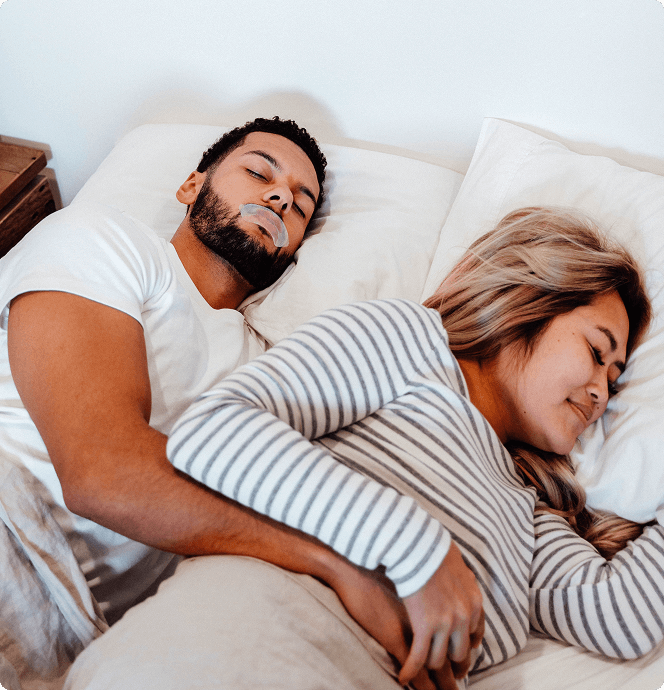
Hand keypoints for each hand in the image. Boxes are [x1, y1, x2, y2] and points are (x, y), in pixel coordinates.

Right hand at [399, 542, 484, 685]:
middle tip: (442, 666)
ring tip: (419, 666)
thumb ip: (462, 578)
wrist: (417, 544)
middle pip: (460, 652)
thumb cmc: (432, 548)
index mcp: (473, 601)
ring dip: (428, 663)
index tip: (457, 650)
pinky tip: (404, 676)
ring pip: (439, 659)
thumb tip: (461, 575)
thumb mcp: (457, 563)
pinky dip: (411, 670)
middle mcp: (464, 617)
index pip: (476, 635)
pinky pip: (419, 658)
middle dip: (451, 661)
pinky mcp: (425, 627)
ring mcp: (446, 624)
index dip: (465, 646)